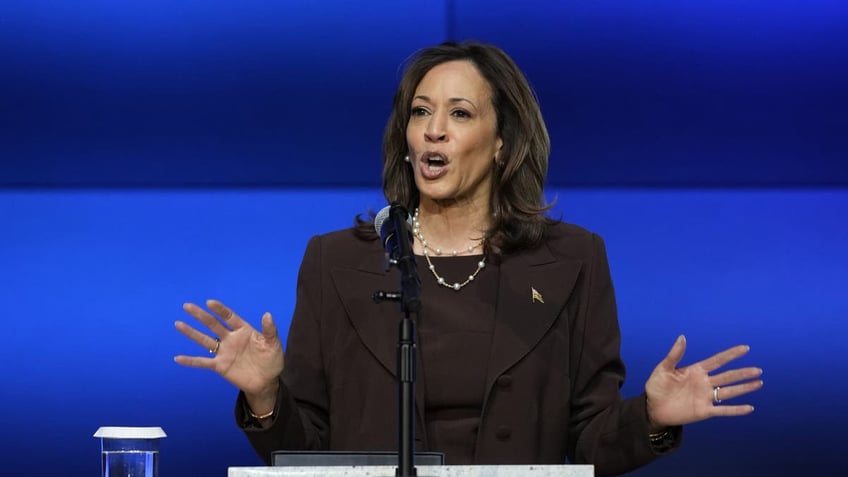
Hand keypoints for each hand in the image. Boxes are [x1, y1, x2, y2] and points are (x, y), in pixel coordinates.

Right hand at [174, 299, 284, 399]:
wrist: (267, 382)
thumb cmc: (272, 361)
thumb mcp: (274, 344)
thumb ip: (270, 330)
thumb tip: (267, 314)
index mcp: (244, 330)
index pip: (230, 317)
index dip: (220, 310)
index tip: (209, 302)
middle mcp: (231, 339)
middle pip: (213, 324)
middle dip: (200, 315)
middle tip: (187, 306)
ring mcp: (224, 352)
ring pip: (205, 340)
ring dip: (191, 333)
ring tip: (178, 324)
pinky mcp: (220, 366)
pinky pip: (203, 362)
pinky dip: (191, 361)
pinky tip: (178, 358)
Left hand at [645, 335, 762, 428]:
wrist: (652, 407)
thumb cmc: (657, 387)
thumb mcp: (663, 368)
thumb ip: (674, 355)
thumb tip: (682, 337)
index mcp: (696, 371)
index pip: (717, 361)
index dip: (731, 355)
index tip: (745, 348)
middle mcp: (704, 383)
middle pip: (728, 376)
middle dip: (742, 373)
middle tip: (758, 370)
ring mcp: (705, 397)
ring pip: (729, 392)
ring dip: (744, 388)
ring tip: (758, 383)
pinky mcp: (704, 411)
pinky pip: (723, 410)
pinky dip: (736, 410)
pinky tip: (749, 408)